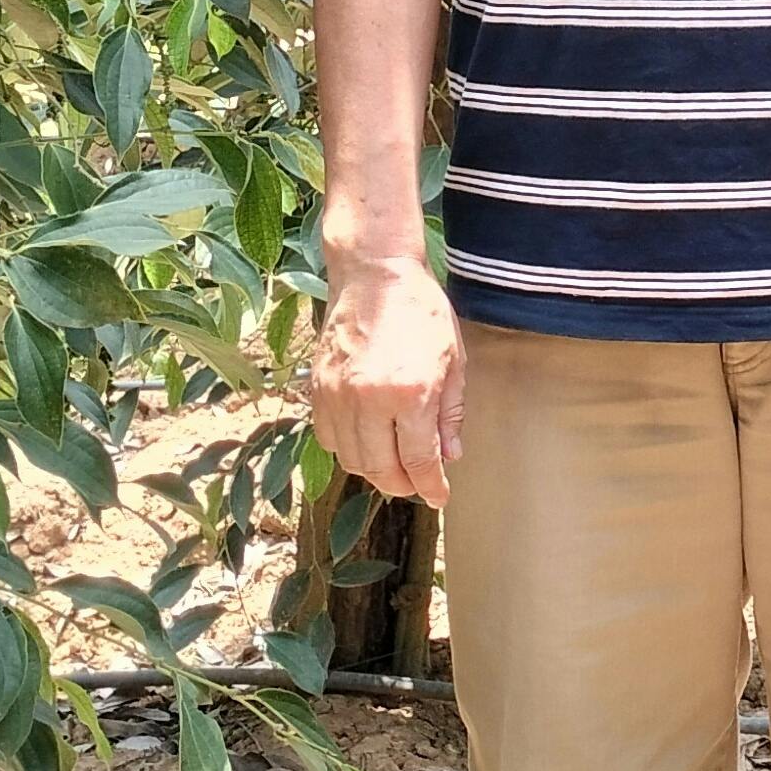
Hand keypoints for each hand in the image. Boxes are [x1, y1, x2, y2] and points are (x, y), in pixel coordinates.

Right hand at [312, 256, 466, 508]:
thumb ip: (450, 413)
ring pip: (351, 459)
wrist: (374, 274)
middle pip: (380, 469)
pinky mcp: (317, 388)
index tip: (439, 496)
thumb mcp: (453, 360)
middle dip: (402, 485)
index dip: (431, 486)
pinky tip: (367, 441)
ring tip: (394, 464)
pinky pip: (328, 437)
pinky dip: (347, 449)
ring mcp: (337, 395)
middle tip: (417, 483)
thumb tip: (449, 456)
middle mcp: (368, 400)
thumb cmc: (420, 311)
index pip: (419, 460)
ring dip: (374, 471)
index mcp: (410, 393)